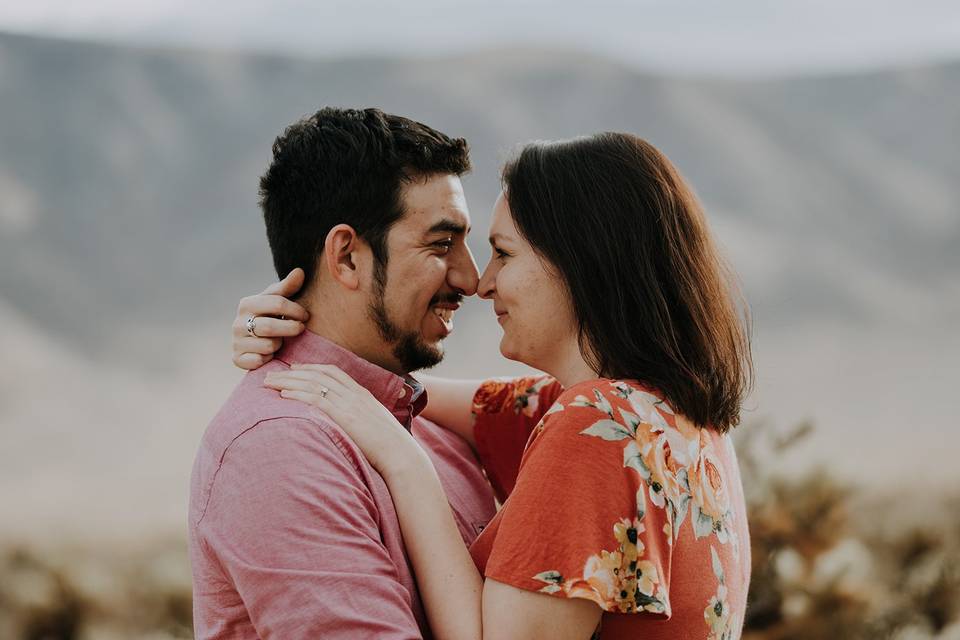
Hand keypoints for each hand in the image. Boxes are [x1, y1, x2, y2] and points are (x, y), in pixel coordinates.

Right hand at [233, 269, 308, 369]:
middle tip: (300, 329)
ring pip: (268, 345)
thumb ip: (288, 287)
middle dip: (291, 328)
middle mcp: (237, 322)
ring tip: (280, 341)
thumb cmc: (270, 316)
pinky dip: (269, 358)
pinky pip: (260, 361)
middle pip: (270, 326)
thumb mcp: (277, 301)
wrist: (253, 341)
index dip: (296, 310)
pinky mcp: (237, 359)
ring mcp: (236, 342)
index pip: (276, 303)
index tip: (306, 315)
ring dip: (280, 345)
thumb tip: (300, 271)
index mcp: (247, 304)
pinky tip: (270, 354)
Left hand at [263, 364, 425, 476]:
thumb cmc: (391, 446)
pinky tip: (283, 395)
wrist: (401, 454)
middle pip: (318, 375)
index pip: (334, 372)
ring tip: (268, 382)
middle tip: (272, 373)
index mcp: (363, 394)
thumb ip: (363, 418)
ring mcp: (349, 404)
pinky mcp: (344, 416)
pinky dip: (298, 394)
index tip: (295, 368)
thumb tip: (352, 425)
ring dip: (288, 381)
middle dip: (293, 372)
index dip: (312, 368)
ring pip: (313, 384)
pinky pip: (316, 400)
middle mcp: (355, 394)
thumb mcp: (377, 425)